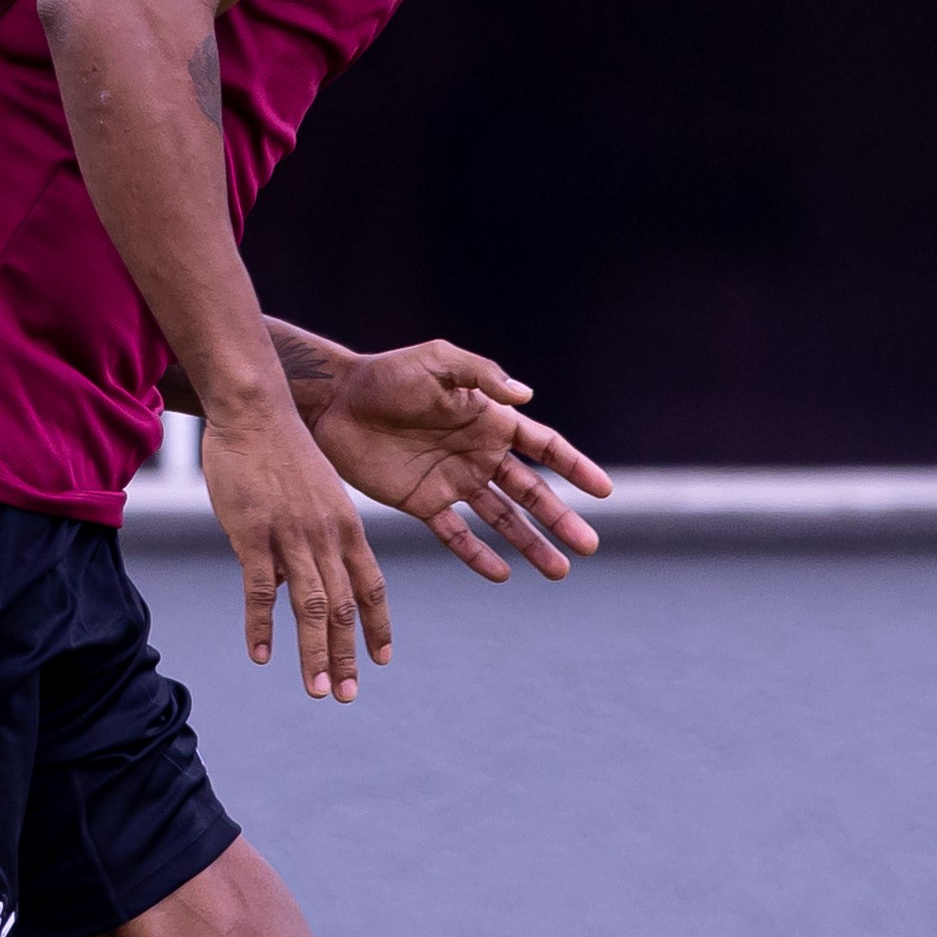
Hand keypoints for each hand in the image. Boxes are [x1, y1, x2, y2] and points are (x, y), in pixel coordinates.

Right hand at [205, 395, 391, 702]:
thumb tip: (294, 583)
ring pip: (309, 608)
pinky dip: (261, 626)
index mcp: (347, 527)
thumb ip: (316, 537)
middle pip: (343, 608)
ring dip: (314, 655)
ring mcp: (291, 537)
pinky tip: (261, 656)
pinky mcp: (253, 534)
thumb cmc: (282, 449)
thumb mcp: (317, 493)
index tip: (382, 659)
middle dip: (347, 657)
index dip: (377, 626)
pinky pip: (260, 590)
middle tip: (348, 695)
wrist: (257, 409)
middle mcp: (326, 537)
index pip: (371, 587)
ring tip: (318, 691)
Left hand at [306, 342, 612, 583]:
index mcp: (489, 420)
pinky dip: (478, 555)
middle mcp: (478, 454)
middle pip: (531, 492)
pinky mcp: (422, 503)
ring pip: (502, 519)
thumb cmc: (386, 375)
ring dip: (530, 544)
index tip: (603, 492)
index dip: (575, 467)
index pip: (544, 447)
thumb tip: (527, 396)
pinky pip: (456, 535)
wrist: (333, 403)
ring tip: (558, 571)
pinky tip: (502, 574)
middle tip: (589, 547)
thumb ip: (481, 376)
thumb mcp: (437, 362)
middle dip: (561, 519)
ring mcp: (452, 482)